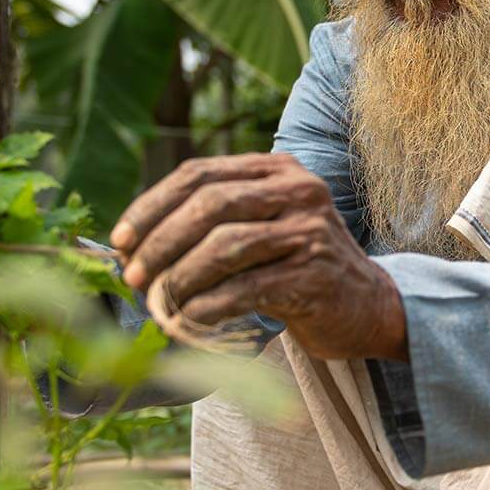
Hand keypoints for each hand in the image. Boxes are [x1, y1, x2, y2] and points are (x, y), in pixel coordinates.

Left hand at [110, 153, 408, 361]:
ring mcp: (310, 232)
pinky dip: (209, 306)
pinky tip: (190, 320)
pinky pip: (247, 288)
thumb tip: (130, 245)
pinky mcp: (315, 275)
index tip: (120, 241)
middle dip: (161, 243)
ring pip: (226, 246)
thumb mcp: (262, 228)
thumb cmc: (297, 270)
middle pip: (210, 205)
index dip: (152, 206)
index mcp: (277, 170)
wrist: (369, 306)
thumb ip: (213, 223)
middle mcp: (297, 191)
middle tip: (134, 277)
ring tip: (160, 304)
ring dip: (181, 278)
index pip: (199, 174)